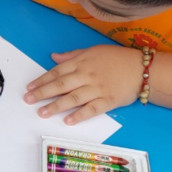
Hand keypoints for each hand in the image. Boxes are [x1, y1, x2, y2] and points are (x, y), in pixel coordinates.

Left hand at [24, 45, 142, 123]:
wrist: (143, 68)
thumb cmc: (116, 58)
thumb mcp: (92, 51)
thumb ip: (72, 56)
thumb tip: (53, 57)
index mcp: (81, 63)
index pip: (57, 72)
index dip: (41, 80)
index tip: (29, 88)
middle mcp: (87, 75)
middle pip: (61, 85)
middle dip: (43, 93)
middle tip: (28, 100)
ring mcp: (97, 89)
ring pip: (73, 98)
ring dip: (56, 106)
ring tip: (42, 112)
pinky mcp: (108, 101)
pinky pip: (91, 109)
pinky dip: (79, 115)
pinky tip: (67, 120)